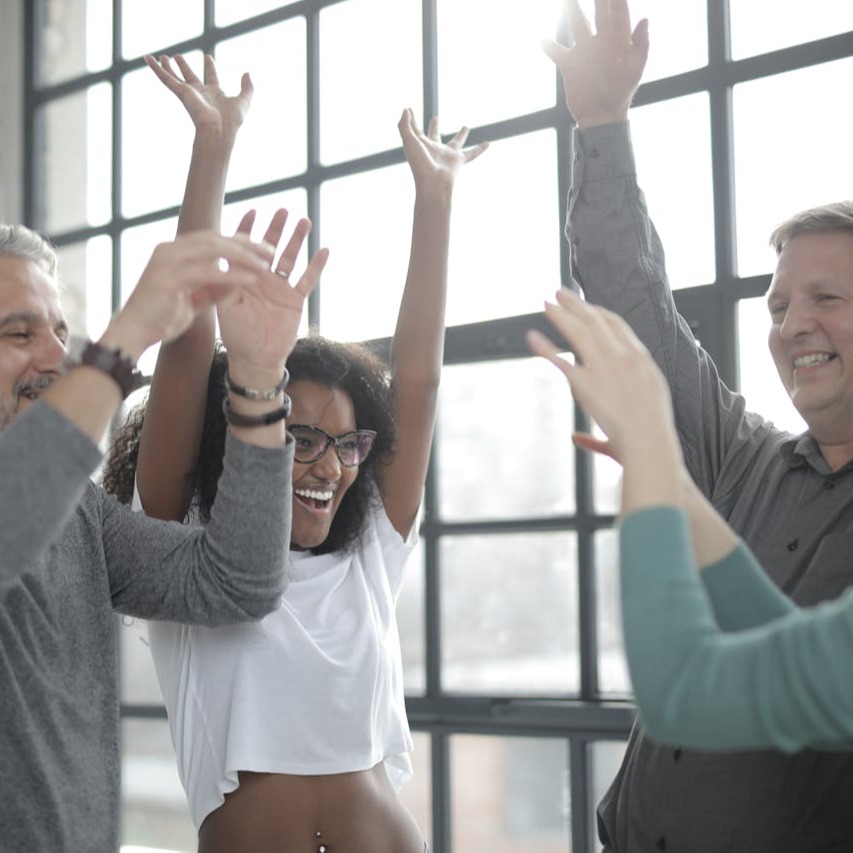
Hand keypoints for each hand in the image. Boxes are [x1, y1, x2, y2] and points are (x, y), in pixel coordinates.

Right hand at [105, 231, 274, 359]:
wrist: (134, 333)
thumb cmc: (161, 318)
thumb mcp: (193, 300)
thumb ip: (213, 289)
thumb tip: (238, 281)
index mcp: (174, 251)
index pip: (212, 238)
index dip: (239, 241)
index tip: (262, 248)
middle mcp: (169, 249)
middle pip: (215, 238)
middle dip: (245, 243)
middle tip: (270, 251)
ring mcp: (167, 260)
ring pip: (213, 249)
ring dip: (242, 256)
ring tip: (265, 265)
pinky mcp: (169, 276)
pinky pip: (208, 271)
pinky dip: (231, 274)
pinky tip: (250, 280)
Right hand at [145, 53, 252, 133]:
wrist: (218, 130)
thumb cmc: (231, 121)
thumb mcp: (244, 100)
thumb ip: (248, 88)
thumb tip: (248, 73)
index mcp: (215, 94)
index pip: (212, 77)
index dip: (210, 67)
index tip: (208, 57)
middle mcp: (200, 93)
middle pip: (190, 76)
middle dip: (184, 66)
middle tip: (177, 56)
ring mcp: (189, 93)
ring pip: (175, 76)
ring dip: (168, 67)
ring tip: (162, 57)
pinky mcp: (180, 93)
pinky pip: (165, 78)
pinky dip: (156, 68)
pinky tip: (148, 59)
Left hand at [216, 209, 328, 380]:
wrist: (256, 359)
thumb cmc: (236, 335)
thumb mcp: (225, 307)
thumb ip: (225, 282)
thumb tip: (222, 258)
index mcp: (242, 277)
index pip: (244, 248)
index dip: (248, 229)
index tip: (253, 210)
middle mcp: (262, 278)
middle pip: (270, 247)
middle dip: (275, 228)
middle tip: (282, 210)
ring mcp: (280, 288)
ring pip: (290, 258)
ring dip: (297, 240)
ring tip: (304, 221)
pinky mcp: (295, 300)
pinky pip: (307, 280)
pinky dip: (316, 266)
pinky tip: (324, 250)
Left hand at [398, 108, 487, 192]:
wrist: (433, 183)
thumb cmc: (420, 164)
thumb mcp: (409, 140)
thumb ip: (405, 125)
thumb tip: (407, 110)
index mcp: (421, 146)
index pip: (415, 130)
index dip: (411, 120)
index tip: (409, 109)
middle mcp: (435, 150)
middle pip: (435, 136)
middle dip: (434, 127)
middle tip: (435, 118)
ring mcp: (447, 156)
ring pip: (456, 142)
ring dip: (461, 135)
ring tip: (466, 127)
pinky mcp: (459, 161)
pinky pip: (472, 154)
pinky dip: (480, 150)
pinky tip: (488, 144)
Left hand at [526, 288, 674, 463]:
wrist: (650, 441)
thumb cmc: (653, 430)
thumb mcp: (650, 404)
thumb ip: (628, 398)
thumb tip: (617, 403)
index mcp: (639, 357)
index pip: (616, 324)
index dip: (598, 312)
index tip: (586, 306)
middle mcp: (621, 356)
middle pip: (594, 321)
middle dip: (576, 304)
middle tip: (560, 292)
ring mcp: (602, 368)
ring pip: (577, 332)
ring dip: (559, 316)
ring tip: (545, 304)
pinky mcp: (585, 384)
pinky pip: (560, 361)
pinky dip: (544, 348)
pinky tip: (532, 338)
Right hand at [541, 0, 648, 126]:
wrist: (601, 116)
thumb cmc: (621, 95)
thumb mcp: (634, 70)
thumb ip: (641, 46)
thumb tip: (645, 20)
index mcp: (618, 41)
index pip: (619, 12)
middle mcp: (601, 42)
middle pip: (598, 13)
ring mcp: (584, 52)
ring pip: (577, 26)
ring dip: (572, 11)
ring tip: (566, 0)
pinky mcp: (570, 65)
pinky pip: (557, 52)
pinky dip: (548, 46)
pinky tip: (540, 39)